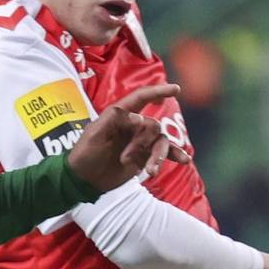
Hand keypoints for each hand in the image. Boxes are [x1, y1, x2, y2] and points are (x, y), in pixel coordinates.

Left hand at [66, 83, 188, 191]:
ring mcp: (139, 142)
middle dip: (142, 142)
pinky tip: (185, 160)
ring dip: (158, 155)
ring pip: (160, 141)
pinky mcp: (144, 157)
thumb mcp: (94, 133)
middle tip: (124, 158)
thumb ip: (115, 120)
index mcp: (120, 115)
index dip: (158, 91)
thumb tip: (140, 118)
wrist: (84, 179)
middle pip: (152, 125)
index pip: (141, 98)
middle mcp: (132, 126)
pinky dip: (174, 156)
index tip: (176, 89)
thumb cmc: (85, 153)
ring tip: (151, 170)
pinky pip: (163, 154)